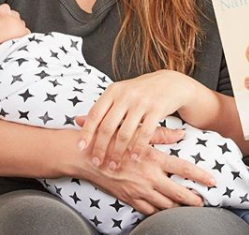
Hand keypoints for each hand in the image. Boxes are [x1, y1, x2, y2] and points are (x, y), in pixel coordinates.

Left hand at [78, 70, 196, 167]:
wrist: (170, 83)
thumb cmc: (141, 92)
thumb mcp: (119, 94)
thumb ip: (101, 108)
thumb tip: (77, 120)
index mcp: (114, 90)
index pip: (95, 114)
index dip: (86, 132)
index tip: (80, 148)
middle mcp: (126, 95)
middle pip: (108, 126)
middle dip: (100, 147)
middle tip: (97, 162)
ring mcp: (142, 101)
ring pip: (125, 133)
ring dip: (118, 153)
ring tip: (114, 165)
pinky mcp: (157, 109)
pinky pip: (145, 133)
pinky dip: (138, 148)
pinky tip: (134, 158)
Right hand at [86, 145, 214, 214]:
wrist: (87, 156)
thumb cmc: (113, 138)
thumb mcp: (137, 132)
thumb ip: (161, 134)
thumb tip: (181, 134)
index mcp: (153, 158)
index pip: (182, 169)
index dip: (199, 176)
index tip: (212, 180)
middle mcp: (148, 177)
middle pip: (176, 193)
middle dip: (192, 199)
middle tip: (203, 201)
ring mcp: (138, 190)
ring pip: (163, 205)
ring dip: (177, 207)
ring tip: (188, 207)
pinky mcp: (128, 198)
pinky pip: (147, 210)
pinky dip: (158, 212)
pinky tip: (164, 211)